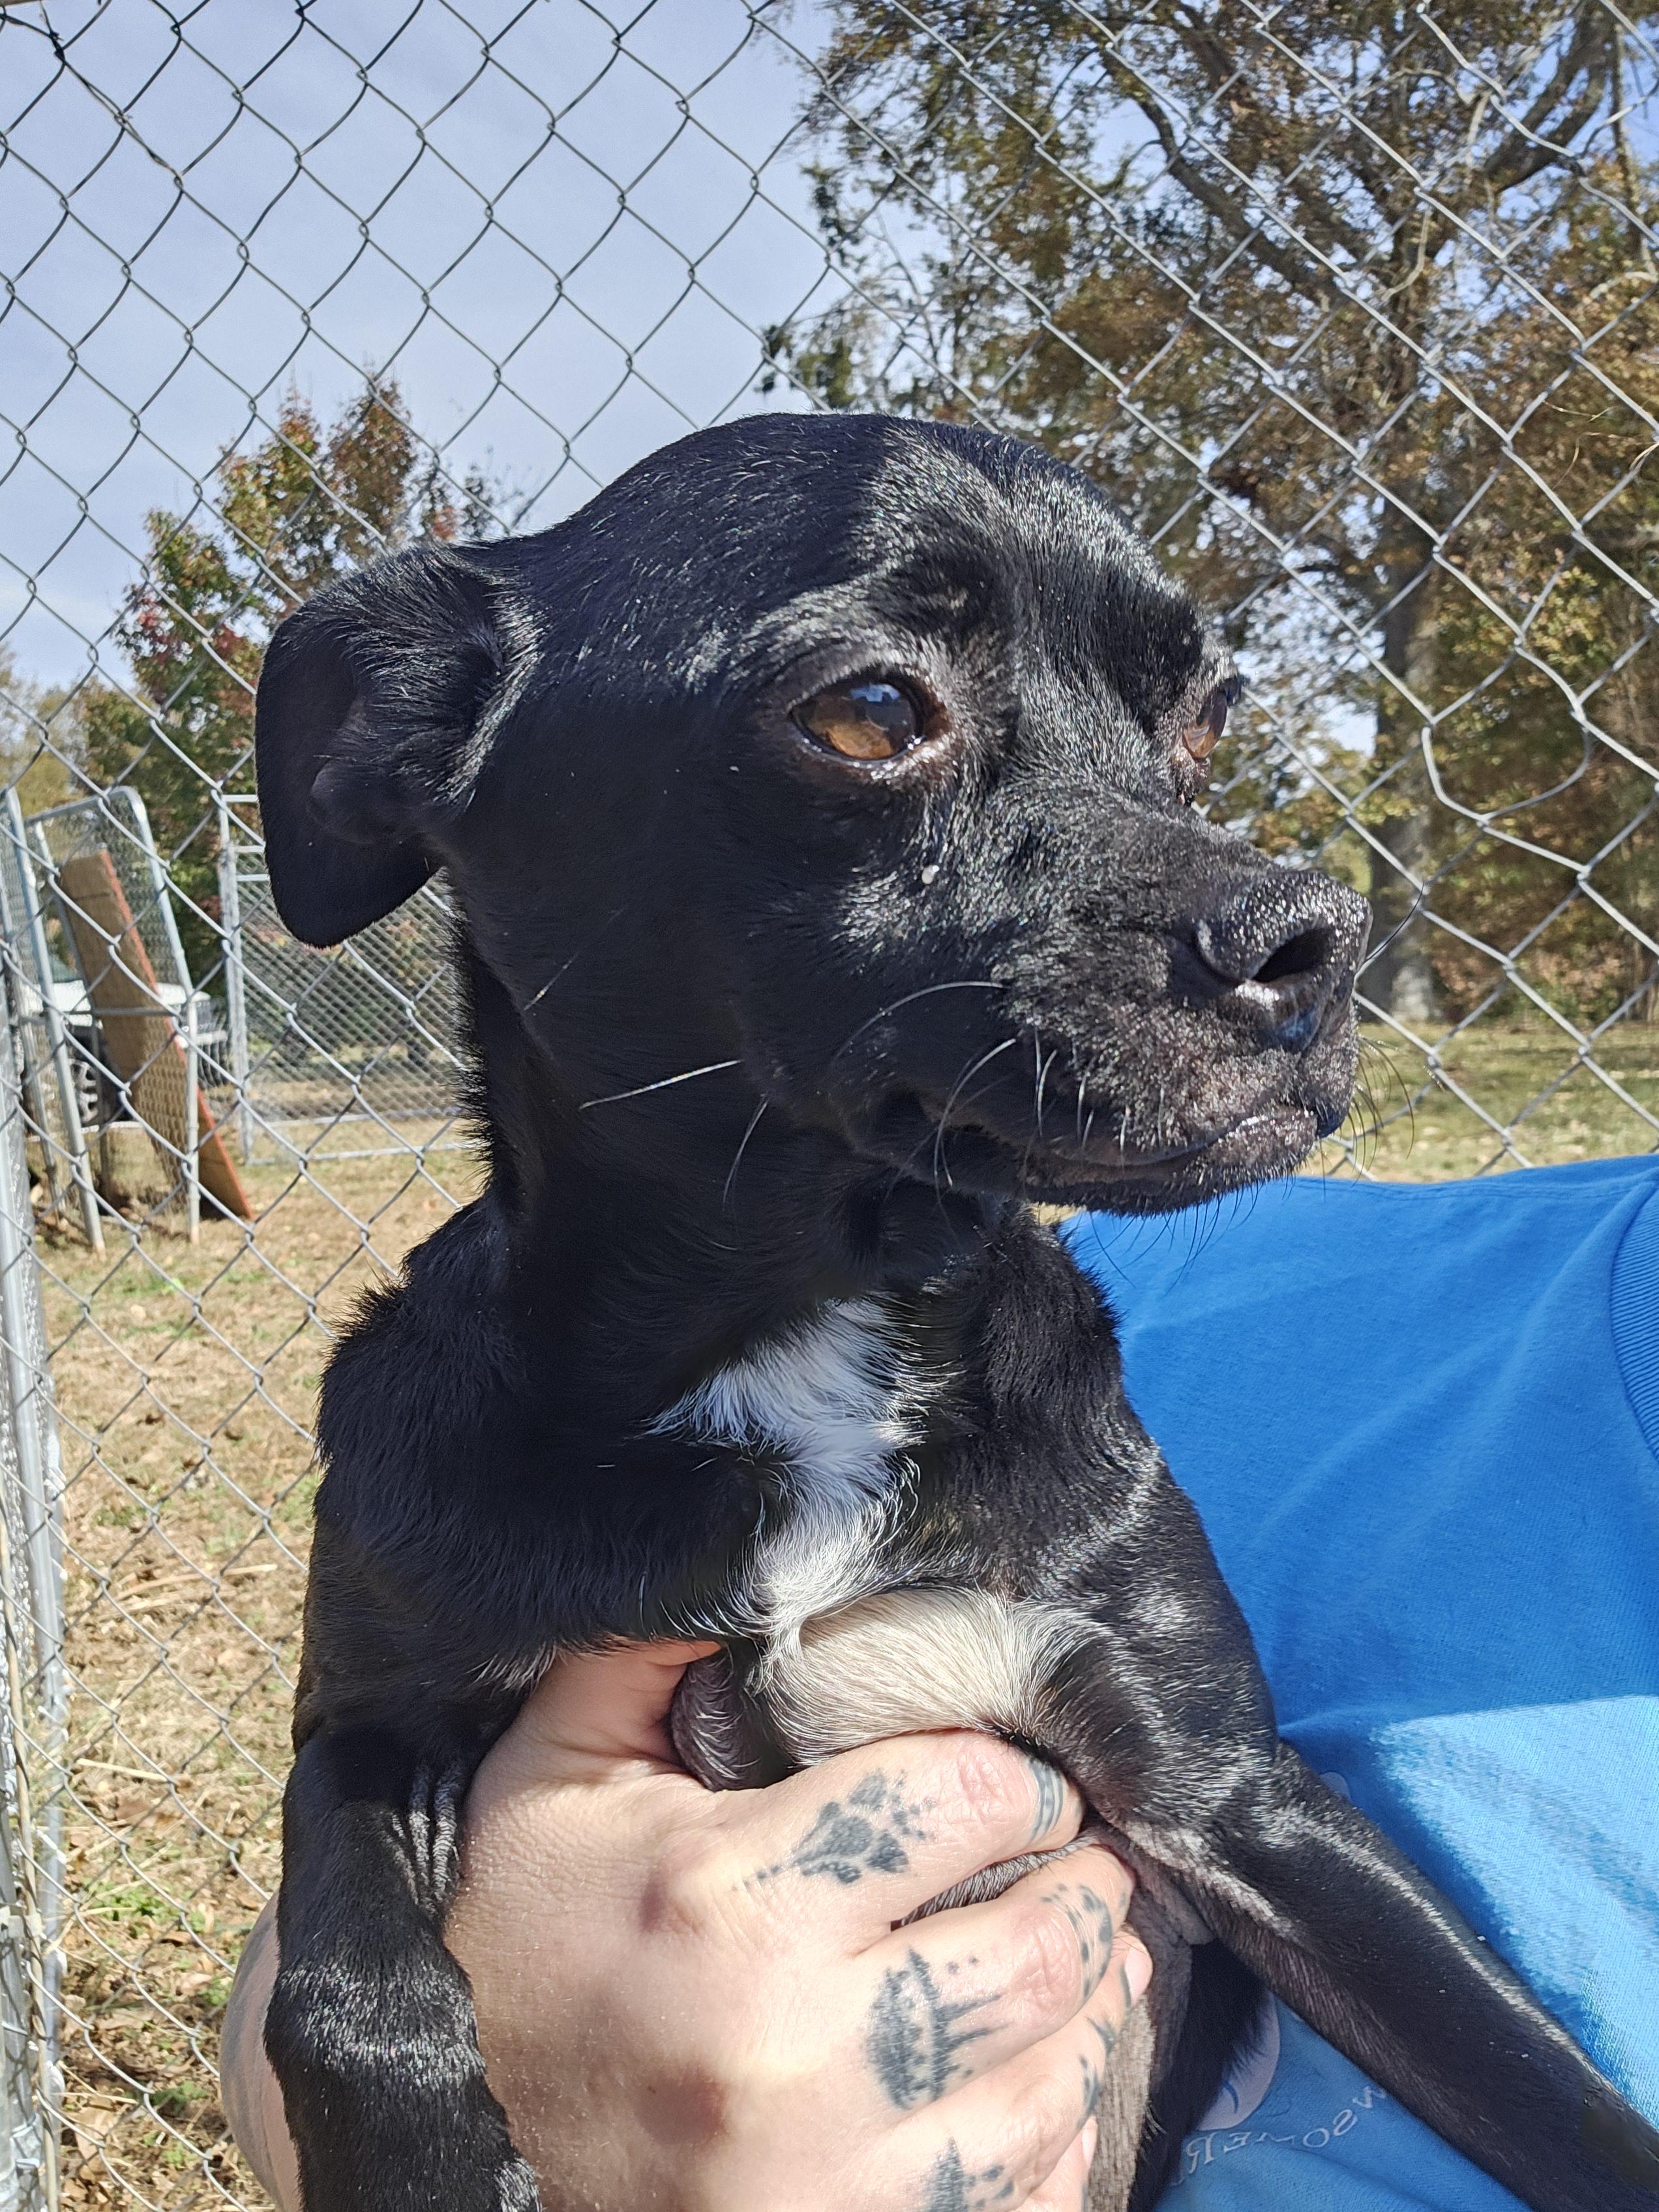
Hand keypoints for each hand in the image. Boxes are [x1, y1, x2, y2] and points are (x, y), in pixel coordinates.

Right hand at [223, 1642, 1150, 2211]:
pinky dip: (1059, 2131)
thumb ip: (660, 1652)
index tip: (1025, 1771)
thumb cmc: (520, 1929)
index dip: (1021, 1773)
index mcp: (727, 1899)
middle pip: (1034, 1945)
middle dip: (1082, 1880)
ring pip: (1053, 2077)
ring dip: (1094, 2002)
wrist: (451, 2135)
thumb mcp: (555, 1767)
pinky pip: (1024, 2196)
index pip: (963, 1800)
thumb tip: (770, 1541)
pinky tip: (1050, 2073)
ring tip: (1092, 1948)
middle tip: (1082, 1851)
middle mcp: (792, 2048)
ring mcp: (829, 2180)